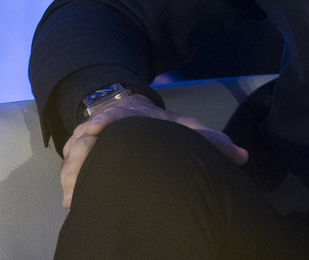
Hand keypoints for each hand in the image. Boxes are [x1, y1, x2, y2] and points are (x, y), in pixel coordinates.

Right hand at [59, 93, 247, 208]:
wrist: (126, 108)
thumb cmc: (157, 123)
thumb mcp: (183, 127)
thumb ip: (211, 141)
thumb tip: (242, 156)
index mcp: (128, 116)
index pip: (111, 117)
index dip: (102, 122)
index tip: (94, 130)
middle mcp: (102, 126)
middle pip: (85, 141)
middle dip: (81, 161)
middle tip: (81, 188)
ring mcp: (85, 136)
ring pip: (73, 154)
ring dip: (72, 175)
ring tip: (74, 200)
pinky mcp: (75, 148)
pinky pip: (66, 162)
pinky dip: (68, 179)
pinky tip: (72, 200)